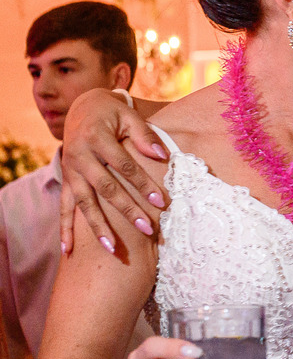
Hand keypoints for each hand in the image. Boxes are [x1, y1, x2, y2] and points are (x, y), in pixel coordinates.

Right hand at [59, 89, 168, 254]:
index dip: (143, 184)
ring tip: (112, 249)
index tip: (162, 202)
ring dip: (98, 227)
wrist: (83, 108)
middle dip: (126, 210)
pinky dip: (65, 229)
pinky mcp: (66, 181)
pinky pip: (64, 208)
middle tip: (147, 229)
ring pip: (84, 202)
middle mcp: (79, 156)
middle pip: (105, 188)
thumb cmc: (113, 114)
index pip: (124, 166)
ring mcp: (70, 171)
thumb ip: (145, 136)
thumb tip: (163, 155)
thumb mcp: (129, 116)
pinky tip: (69, 251)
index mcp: (97, 138)